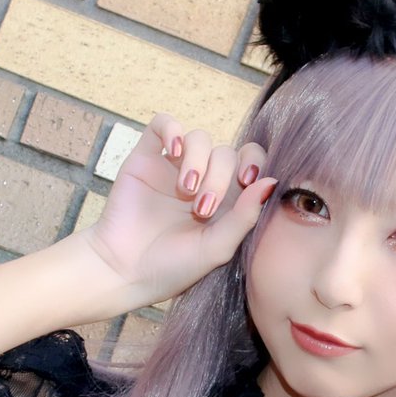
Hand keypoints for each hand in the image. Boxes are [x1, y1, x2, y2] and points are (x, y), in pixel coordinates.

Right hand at [83, 113, 276, 307]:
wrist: (124, 272)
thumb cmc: (172, 267)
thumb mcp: (217, 247)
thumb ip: (245, 216)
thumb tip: (272, 182)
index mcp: (226, 200)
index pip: (251, 163)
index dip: (254, 163)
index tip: (247, 181)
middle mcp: (202, 179)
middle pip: (225, 152)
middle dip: (219, 178)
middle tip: (202, 209)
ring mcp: (173, 167)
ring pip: (198, 138)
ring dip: (197, 161)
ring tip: (185, 190)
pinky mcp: (146, 158)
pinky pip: (163, 124)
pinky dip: (172, 130)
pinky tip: (173, 150)